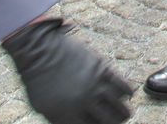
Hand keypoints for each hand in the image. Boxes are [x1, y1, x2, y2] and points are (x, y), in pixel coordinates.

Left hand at [1, 18, 130, 123]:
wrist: (40, 51)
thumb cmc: (38, 80)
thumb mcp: (43, 106)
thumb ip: (60, 119)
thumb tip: (76, 123)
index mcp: (67, 116)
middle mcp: (84, 103)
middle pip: (109, 121)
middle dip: (114, 123)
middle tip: (115, 122)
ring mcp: (94, 85)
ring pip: (120, 106)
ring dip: (124, 112)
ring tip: (124, 114)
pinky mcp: (102, 68)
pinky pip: (122, 85)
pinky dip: (128, 91)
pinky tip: (128, 95)